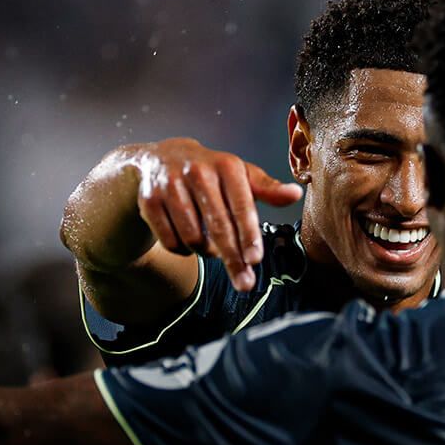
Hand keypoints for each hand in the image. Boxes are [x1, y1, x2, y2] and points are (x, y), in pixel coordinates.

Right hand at [133, 138, 302, 291]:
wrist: (161, 160)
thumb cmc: (212, 173)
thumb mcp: (240, 175)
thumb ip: (267, 188)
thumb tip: (295, 194)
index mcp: (226, 165)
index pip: (241, 207)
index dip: (248, 236)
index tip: (255, 260)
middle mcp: (197, 172)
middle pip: (218, 227)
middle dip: (233, 260)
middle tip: (245, 284)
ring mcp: (170, 186)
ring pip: (193, 238)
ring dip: (206, 251)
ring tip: (212, 245)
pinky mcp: (149, 201)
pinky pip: (171, 241)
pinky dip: (183, 249)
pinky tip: (188, 240)